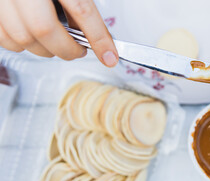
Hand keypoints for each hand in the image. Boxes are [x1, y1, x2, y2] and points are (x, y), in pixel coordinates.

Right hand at [0, 0, 117, 66]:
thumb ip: (78, 5)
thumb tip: (91, 35)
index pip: (81, 9)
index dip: (98, 38)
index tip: (109, 56)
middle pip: (45, 29)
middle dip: (67, 49)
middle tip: (78, 50)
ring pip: (22, 38)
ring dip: (45, 50)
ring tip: (58, 44)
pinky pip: (5, 39)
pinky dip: (22, 46)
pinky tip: (34, 39)